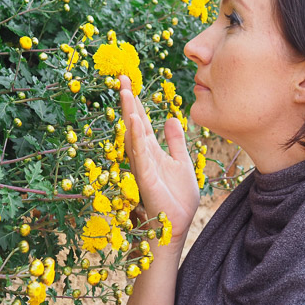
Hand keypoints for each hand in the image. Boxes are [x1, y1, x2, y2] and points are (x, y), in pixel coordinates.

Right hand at [118, 75, 199, 244]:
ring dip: (130, 115)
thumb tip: (172, 118)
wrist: (177, 225)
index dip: (137, 103)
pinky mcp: (146, 180)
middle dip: (129, 102)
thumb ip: (176, 142)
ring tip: (126, 93)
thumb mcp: (182, 162)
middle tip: (122, 78)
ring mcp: (143, 168)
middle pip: (134, 124)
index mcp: (152, 151)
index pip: (142, 122)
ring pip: (134, 137)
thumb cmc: (178, 198)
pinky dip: (136, 140)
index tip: (130, 82)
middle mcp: (144, 157)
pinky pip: (141, 157)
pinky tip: (133, 123)